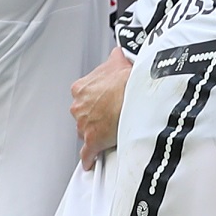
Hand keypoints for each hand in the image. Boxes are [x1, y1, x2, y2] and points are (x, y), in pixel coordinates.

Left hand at [70, 47, 132, 168]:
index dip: (95, 100)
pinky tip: (91, 161)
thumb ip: (113, 58)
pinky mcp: (92, 141)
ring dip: (96, 133)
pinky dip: (89, 158)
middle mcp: (79, 106)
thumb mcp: (119, 60)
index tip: (103, 101)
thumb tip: (117, 53)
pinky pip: (87, 153)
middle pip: (83, 115)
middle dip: (94, 116)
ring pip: (86, 132)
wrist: (136, 95)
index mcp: (81, 88)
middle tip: (110, 115)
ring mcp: (84, 125)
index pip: (82, 97)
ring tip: (110, 132)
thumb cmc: (127, 80)